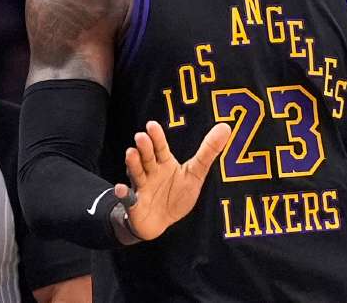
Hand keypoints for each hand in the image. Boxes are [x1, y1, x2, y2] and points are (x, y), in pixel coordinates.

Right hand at [114, 120, 229, 240]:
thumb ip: (208, 152)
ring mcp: (141, 188)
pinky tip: (120, 189)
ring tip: (130, 153)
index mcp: (164, 163)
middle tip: (141, 136)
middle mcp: (150, 173)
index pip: (160, 148)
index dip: (156, 137)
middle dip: (144, 148)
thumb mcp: (195, 173)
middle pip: (147, 158)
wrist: (161, 221)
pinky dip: (124, 195)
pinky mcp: (135, 206)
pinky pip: (128, 200)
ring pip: (137, 174)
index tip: (151, 124)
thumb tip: (225, 127)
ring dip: (133, 164)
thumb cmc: (177, 193)